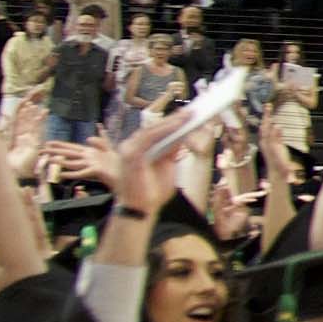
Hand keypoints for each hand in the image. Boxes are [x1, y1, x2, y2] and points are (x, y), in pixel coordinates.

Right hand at [97, 100, 207, 218]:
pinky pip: (149, 138)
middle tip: (193, 110)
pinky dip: (165, 130)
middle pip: (154, 127)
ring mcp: (129, 150)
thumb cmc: (152, 192)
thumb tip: (182, 136)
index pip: (156, 130)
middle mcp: (131, 146)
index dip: (172, 121)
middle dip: (175, 118)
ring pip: (152, 130)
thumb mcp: (167, 167)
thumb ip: (172, 152)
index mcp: (139, 148)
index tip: (189, 113)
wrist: (140, 211)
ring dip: (172, 121)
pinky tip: (178, 125)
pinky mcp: (131, 155)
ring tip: (189, 115)